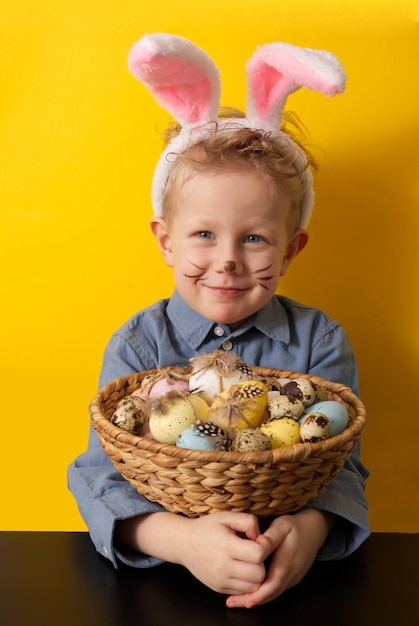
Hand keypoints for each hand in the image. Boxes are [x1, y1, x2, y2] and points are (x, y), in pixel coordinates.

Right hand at [116, 511, 267, 595]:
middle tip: (255, 552)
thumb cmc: (207, 528)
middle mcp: (223, 566)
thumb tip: (261, 537)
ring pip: (253, 587)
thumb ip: (248, 522)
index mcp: (226, 546)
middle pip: (259, 574)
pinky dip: (247, 583)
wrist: (184, 543)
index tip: (259, 539)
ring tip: (249, 561)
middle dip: (262, 562)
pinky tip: (242, 569)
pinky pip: (243, 592)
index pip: (258, 554)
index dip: (264, 546)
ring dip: (256, 574)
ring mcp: (221, 580)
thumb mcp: (226, 516)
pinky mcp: (219, 588)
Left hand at [226, 509, 333, 608]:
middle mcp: (291, 575)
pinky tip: (248, 591)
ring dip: (255, 598)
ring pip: (272, 593)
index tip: (246, 601)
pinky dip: (262, 593)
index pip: (273, 584)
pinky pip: (275, 589)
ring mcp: (292, 578)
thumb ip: (271, 536)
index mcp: (287, 563)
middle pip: (270, 594)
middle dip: (251, 600)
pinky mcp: (290, 578)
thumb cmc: (295, 527)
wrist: (313, 530)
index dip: (259, 595)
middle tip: (231, 603)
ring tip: (235, 600)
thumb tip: (258, 543)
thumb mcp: (283, 525)